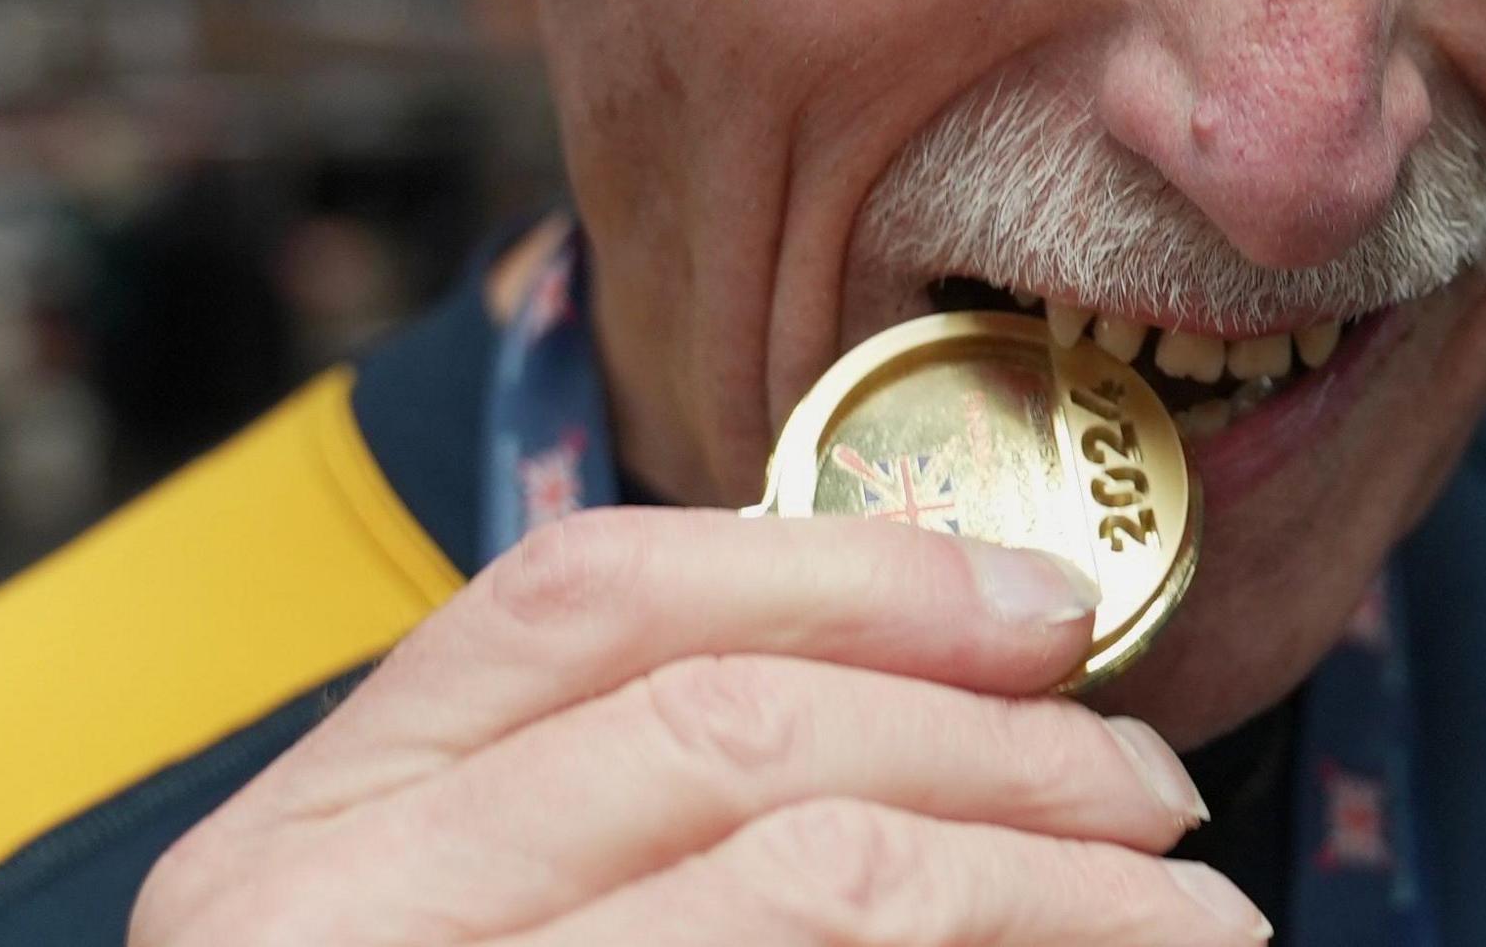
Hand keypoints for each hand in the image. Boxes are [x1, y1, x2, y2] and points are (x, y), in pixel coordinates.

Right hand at [133, 507, 1269, 943]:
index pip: (584, 601)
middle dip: (991, 738)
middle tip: (1146, 787)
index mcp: (300, 845)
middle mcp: (328, 932)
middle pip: (730, 731)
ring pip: (815, 877)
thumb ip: (622, 810)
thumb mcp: (462, 936)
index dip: (843, 575)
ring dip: (1042, 877)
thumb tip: (959, 676)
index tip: (1040, 608)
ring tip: (1184, 916)